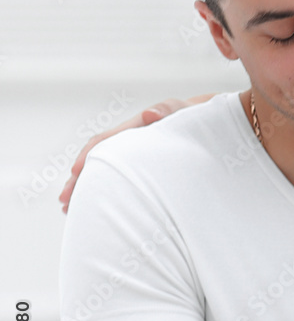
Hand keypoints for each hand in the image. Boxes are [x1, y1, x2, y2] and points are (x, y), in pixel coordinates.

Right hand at [59, 95, 213, 211]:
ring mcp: (130, 156)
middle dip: (78, 179)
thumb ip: (168, 111)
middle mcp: (126, 142)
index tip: (75, 171)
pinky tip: (94, 208)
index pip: (104, 141)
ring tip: (70, 209)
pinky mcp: (137, 168)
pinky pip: (116, 179)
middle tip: (65, 200)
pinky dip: (103, 191)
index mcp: (133, 129)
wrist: (200, 124)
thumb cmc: (189, 117)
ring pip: (102, 172)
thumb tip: (150, 114)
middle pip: (95, 160)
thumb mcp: (181, 112)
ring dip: (85, 188)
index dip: (88, 156)